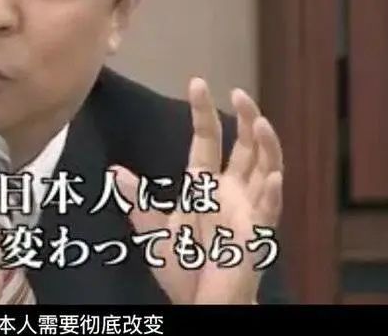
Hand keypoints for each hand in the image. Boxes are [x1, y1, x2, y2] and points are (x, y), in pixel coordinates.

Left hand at [111, 78, 283, 303]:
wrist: (199, 303)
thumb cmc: (184, 268)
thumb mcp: (154, 231)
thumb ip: (138, 201)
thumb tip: (115, 172)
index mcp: (206, 185)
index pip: (207, 140)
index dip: (203, 112)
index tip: (197, 83)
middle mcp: (231, 191)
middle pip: (245, 146)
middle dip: (245, 118)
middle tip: (239, 93)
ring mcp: (247, 210)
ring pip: (266, 168)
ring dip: (266, 146)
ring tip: (260, 124)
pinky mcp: (257, 235)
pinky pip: (268, 212)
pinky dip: (271, 194)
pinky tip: (272, 178)